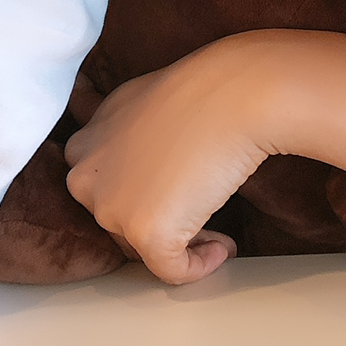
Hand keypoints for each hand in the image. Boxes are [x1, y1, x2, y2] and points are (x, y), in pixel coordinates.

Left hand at [63, 31, 345, 283]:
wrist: (257, 84)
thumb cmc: (238, 76)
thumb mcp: (182, 82)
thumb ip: (161, 105)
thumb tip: (175, 129)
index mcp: (105, 113)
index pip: (88, 165)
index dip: (129, 181)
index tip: (175, 184)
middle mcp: (92, 152)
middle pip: (104, 206)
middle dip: (146, 211)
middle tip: (198, 205)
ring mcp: (110, 192)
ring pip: (135, 240)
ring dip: (174, 237)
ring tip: (215, 215)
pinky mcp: (141, 225)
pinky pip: (167, 269)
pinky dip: (197, 265)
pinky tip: (226, 241)